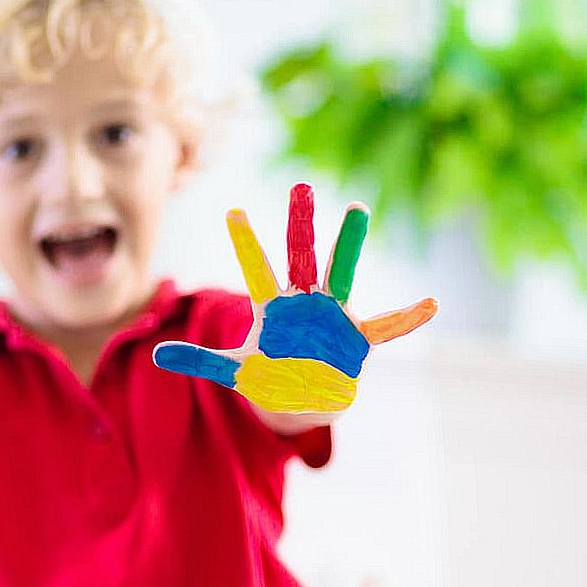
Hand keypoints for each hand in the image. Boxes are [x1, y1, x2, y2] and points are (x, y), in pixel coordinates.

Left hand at [153, 184, 436, 412]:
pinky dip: (408, 318)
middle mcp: (305, 301)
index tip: (234, 212)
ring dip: (349, 244)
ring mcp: (333, 316)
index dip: (246, 244)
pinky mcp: (356, 339)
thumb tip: (155, 352)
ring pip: (342, 273)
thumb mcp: (233, 369)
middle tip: (301, 187)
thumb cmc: (271, 376)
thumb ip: (198, 359)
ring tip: (357, 209)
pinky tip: (431, 304)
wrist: (305, 399)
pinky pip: (386, 327)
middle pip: (300, 258)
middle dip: (300, 224)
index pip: (257, 270)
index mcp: (274, 307)